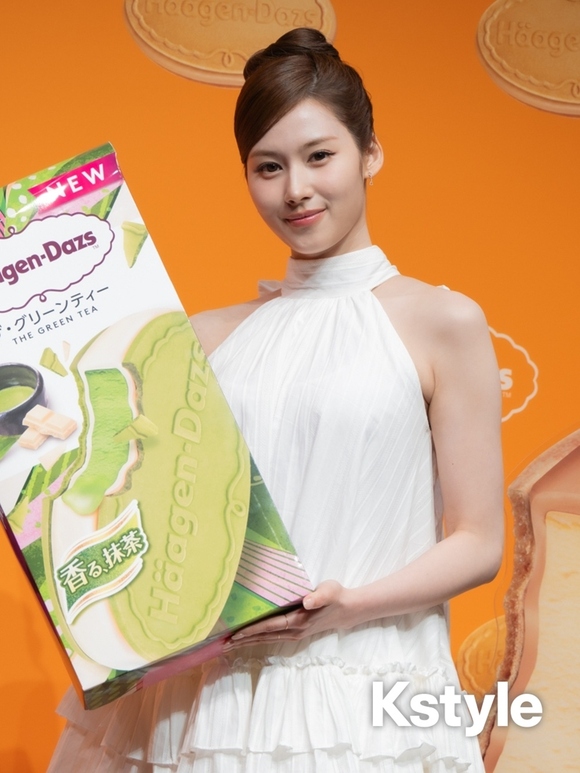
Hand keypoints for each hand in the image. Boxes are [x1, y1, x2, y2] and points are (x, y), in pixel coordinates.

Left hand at [222, 580, 354, 651]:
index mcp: (299, 620)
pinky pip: (271, 637)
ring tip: (229, 644)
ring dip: (248, 641)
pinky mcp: (294, 632)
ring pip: (266, 639)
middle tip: (222, 644)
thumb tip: (308, 601)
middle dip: (244, 640)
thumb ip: (319, 596)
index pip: (271, 626)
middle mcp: (294, 630)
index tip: (236, 634)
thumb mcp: (329, 591)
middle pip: (264, 636)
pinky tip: (247, 639)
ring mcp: (294, 633)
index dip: (253, 630)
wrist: (345, 610)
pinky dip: (257, 638)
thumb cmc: (335, 596)